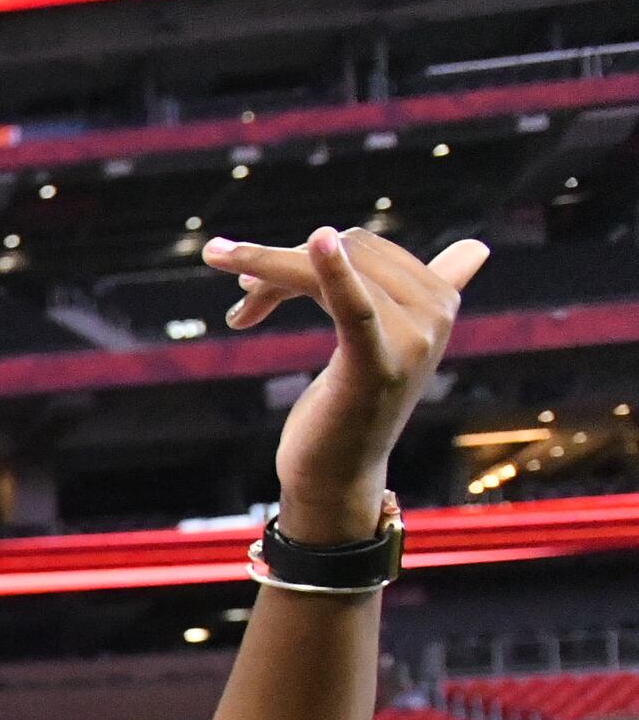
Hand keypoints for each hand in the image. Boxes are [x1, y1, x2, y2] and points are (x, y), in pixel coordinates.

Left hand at [202, 223, 485, 542]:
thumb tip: (478, 249)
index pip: (364, 246)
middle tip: (244, 304)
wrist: (335, 477)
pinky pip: (353, 306)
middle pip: (345, 250)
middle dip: (281, 268)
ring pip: (332, 268)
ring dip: (269, 273)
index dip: (306, 257)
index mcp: (440, 296)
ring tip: (241, 308)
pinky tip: (319, 242)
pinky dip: (332, 273)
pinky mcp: (378, 362)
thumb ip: (418, 294)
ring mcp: (414, 337)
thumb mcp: (380, 341)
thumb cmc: (348, 407)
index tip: (255, 281)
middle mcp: (438, 309)